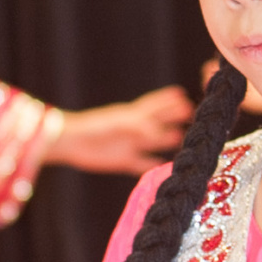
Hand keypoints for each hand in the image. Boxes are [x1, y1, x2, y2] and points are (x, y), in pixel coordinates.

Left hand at [44, 87, 192, 175]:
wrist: (71, 142)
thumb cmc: (94, 127)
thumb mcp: (121, 123)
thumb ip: (142, 126)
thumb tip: (164, 132)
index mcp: (132, 115)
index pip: (155, 105)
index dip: (168, 100)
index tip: (183, 94)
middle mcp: (133, 129)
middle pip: (158, 121)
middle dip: (172, 117)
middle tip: (190, 114)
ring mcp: (129, 145)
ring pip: (153, 142)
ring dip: (166, 140)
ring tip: (181, 138)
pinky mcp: (122, 161)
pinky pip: (142, 164)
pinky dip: (153, 165)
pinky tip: (162, 167)